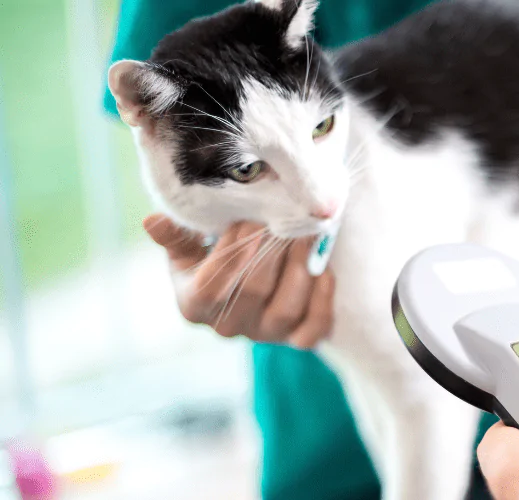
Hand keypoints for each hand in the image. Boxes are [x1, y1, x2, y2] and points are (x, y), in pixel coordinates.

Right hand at [142, 214, 334, 348]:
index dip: (230, 256)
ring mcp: (265, 336)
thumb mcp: (189, 245)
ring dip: (300, 269)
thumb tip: (152, 222)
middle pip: (253, 292)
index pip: (209, 289)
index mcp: (194, 306)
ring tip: (306, 235)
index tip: (246, 223)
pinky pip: (314, 329)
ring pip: (286, 310)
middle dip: (270, 253)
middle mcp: (228, 327)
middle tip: (283, 220)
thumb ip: (175, 234)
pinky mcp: (297, 339)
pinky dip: (322, 299)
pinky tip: (324, 268)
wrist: (247, 274)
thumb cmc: (213, 254)